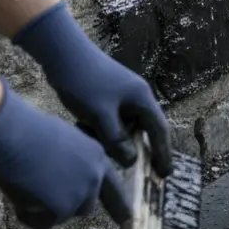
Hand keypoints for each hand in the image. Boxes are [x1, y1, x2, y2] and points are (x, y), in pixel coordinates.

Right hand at [0, 79, 129, 228]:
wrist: (14, 134)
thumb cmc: (28, 132)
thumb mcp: (63, 142)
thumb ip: (72, 163)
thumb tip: (61, 180)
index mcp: (97, 157)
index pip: (113, 186)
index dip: (118, 204)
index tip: (126, 218)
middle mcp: (94, 176)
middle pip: (87, 206)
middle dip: (67, 207)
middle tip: (49, 208)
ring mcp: (81, 193)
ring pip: (63, 215)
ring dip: (46, 210)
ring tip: (25, 188)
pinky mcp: (63, 207)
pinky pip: (44, 223)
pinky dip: (29, 216)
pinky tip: (18, 197)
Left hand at [12, 3, 172, 177]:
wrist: (62, 53)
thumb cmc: (84, 81)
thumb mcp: (100, 115)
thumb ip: (116, 140)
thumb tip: (131, 161)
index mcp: (141, 99)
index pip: (159, 131)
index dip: (163, 153)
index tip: (165, 174)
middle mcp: (136, 97)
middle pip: (144, 130)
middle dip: (141, 151)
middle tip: (141, 174)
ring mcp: (121, 95)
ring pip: (125, 126)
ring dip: (117, 141)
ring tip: (106, 156)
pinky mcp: (106, 96)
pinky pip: (112, 120)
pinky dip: (105, 132)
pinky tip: (90, 136)